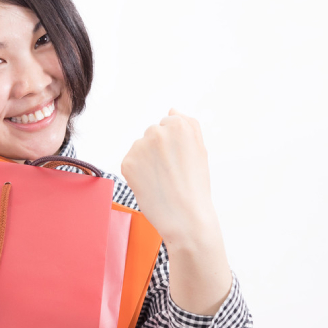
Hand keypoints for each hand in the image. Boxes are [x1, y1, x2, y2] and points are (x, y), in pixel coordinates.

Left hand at [121, 108, 216, 245]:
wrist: (185, 217)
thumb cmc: (195, 186)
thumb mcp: (200, 150)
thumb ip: (188, 125)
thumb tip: (172, 109)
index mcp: (179, 125)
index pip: (169, 123)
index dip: (174, 145)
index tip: (180, 161)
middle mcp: (157, 131)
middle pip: (152, 133)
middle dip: (158, 149)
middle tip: (171, 173)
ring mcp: (140, 146)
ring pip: (140, 147)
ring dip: (146, 160)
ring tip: (161, 180)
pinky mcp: (127, 162)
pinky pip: (130, 161)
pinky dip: (137, 172)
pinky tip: (150, 184)